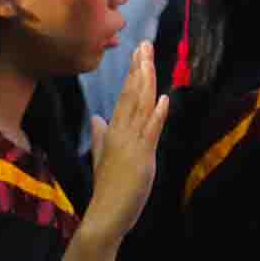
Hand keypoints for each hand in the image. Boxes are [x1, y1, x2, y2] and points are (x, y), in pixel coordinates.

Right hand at [87, 42, 168, 244]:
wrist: (105, 215)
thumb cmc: (107, 190)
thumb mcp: (103, 158)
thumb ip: (102, 136)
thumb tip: (97, 118)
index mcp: (114, 133)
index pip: (124, 97)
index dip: (132, 74)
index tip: (137, 54)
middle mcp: (122, 134)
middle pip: (131, 95)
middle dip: (139, 69)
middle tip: (144, 45)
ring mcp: (131, 144)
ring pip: (139, 108)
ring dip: (146, 83)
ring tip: (149, 60)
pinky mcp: (140, 157)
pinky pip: (150, 132)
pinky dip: (156, 115)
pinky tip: (162, 99)